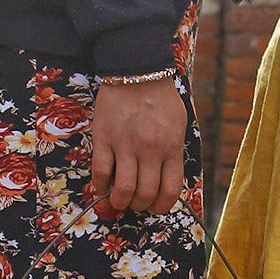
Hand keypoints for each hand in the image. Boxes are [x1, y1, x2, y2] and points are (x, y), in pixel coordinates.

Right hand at [89, 76, 187, 214]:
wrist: (136, 70)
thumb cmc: (160, 98)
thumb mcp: (178, 125)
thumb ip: (173, 151)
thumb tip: (167, 178)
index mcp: (171, 147)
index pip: (170, 191)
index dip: (161, 207)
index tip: (154, 208)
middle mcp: (150, 150)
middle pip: (146, 194)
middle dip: (140, 206)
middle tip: (135, 203)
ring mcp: (126, 145)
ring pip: (124, 189)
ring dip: (120, 202)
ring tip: (118, 200)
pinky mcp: (104, 138)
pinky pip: (101, 171)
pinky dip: (100, 185)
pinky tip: (101, 186)